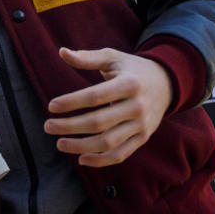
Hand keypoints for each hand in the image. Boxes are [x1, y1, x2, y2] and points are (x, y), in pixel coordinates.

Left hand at [44, 47, 172, 167]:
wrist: (166, 84)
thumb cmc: (132, 69)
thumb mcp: (113, 58)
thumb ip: (87, 57)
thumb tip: (62, 52)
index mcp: (129, 84)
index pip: (95, 96)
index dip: (72, 102)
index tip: (51, 106)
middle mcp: (137, 106)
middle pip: (99, 122)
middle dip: (70, 126)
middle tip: (48, 126)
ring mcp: (141, 125)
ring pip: (108, 143)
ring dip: (81, 146)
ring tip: (60, 143)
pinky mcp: (143, 138)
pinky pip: (120, 155)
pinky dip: (100, 161)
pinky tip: (81, 159)